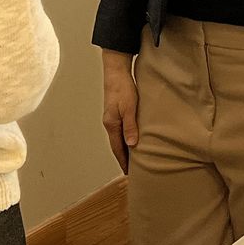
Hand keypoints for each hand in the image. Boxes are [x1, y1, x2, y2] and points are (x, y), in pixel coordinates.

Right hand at [101, 50, 139, 173]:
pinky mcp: (115, 112)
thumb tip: (132, 145)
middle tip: (131, 170)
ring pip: (118, 138)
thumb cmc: (123, 88)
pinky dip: (125, 138)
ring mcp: (111, 118)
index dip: (123, 161)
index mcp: (111, 124)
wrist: (116, 71)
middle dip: (123, 158)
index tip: (128, 173)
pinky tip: (132, 139)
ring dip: (124, 148)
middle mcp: (110, 123)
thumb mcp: (129, 107)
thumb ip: (130, 126)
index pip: (117, 148)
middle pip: (116, 145)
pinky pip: (120, 130)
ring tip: (133, 158)